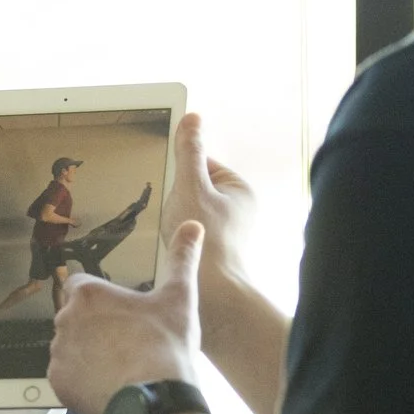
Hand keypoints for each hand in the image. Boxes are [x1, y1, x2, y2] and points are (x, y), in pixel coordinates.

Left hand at [48, 221, 204, 413]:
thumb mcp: (180, 297)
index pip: (79, 286)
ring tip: (121, 367)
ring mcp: (59, 353)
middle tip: (126, 343)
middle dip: (95, 328)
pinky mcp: (58, 383)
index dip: (99, 299)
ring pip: (70, 348)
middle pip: (75, 318)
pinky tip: (109, 385)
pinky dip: (82, 381)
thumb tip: (193, 226)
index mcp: (90, 295)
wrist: (156, 401)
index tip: (118, 312)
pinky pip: (66, 377)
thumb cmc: (165, 347)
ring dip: (88, 354)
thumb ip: (182, 258)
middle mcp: (66, 320)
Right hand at [162, 113, 257, 325]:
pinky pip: (186, 235)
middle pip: (192, 190)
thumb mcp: (190, 185)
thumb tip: (192, 118)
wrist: (213, 294)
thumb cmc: (206, 239)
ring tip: (174, 235)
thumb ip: (188, 151)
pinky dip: (177, 239)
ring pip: (186, 214)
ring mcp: (227, 232)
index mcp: (240, 189)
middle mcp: (238, 210)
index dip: (181, 175)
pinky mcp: (214, 251)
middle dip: (176, 200)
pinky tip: (174, 250)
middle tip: (173, 215)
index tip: (176, 191)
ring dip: (174, 220)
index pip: (202, 164)